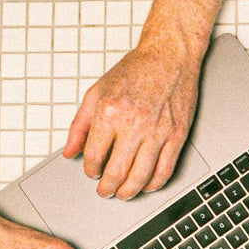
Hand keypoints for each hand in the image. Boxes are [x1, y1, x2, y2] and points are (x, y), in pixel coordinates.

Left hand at [64, 44, 198, 199]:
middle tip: (105, 191)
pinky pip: (165, 169)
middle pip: (116, 172)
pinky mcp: (177, 135)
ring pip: (141, 176)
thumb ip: (80, 125)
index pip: (94, 155)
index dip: (90, 170)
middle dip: (107, 188)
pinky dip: (154, 184)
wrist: (170, 56)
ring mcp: (158, 131)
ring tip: (123, 193)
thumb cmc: (136, 70)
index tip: (92, 173)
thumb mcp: (97, 91)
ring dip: (129, 191)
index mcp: (110, 112)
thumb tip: (70, 152)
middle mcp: (134, 123)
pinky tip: (147, 185)